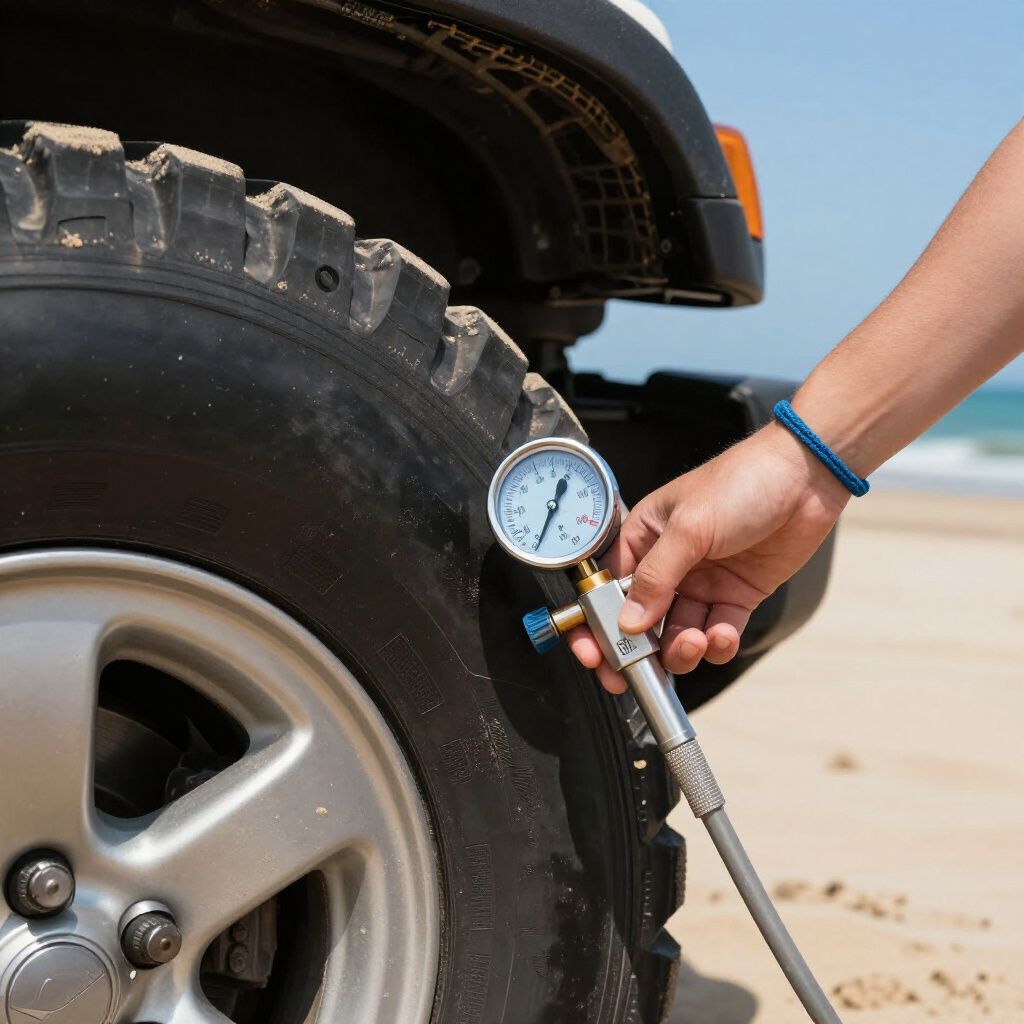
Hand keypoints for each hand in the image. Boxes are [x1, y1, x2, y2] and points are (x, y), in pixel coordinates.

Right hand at [568, 422, 849, 692]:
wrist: (805, 477)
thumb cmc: (742, 481)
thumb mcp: (689, 527)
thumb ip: (656, 578)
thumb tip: (628, 621)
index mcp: (644, 537)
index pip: (609, 588)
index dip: (598, 623)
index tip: (595, 653)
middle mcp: (669, 564)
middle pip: (641, 620)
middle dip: (638, 649)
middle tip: (636, 671)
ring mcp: (703, 582)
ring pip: (679, 633)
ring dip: (682, 648)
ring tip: (691, 643)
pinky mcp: (736, 594)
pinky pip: (718, 633)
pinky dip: (718, 643)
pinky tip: (722, 634)